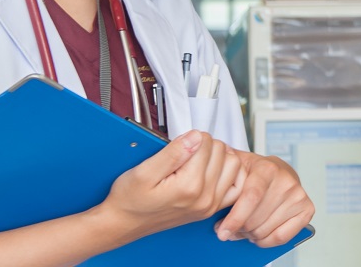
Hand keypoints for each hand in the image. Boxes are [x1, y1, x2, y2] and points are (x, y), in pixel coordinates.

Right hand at [97, 131, 245, 241]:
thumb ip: (173, 153)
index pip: (206, 143)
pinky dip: (229, 173)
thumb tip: (195, 136)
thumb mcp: (144, 171)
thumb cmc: (130, 199)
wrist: (124, 223)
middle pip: (222, 151)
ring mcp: (210, 205)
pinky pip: (237, 185)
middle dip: (204, 145)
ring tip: (198, 158)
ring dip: (219, 156)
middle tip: (185, 152)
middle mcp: (204, 198)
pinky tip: (212, 170)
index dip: (190, 137)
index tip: (178, 145)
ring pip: (233, 164)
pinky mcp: (211, 209)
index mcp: (189, 186)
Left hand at [215, 152, 315, 247]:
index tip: (222, 232)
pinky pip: (281, 237)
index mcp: (267, 168)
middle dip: (238, 229)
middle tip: (229, 228)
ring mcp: (298, 196)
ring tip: (243, 228)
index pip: (251, 198)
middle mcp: (287, 181)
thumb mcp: (235, 166)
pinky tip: (258, 234)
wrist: (276, 169)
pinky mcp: (307, 209)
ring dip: (250, 235)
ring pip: (265, 231)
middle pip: (256, 219)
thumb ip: (222, 173)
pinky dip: (265, 241)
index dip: (235, 219)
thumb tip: (206, 190)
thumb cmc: (251, 171)